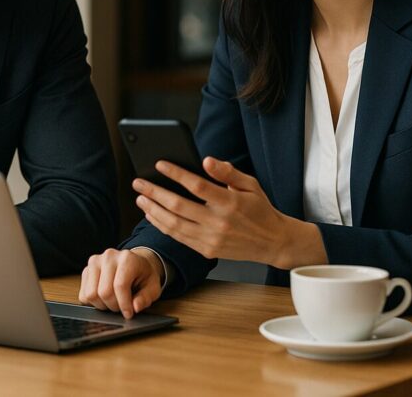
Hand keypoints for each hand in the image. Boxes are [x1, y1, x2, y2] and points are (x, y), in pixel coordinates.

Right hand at [78, 248, 163, 318]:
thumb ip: (146, 298)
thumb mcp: (153, 287)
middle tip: (122, 308)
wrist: (134, 263)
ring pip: (91, 294)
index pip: (120, 285)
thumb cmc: (143, 276)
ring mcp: (95, 262)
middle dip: (114, 306)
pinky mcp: (86, 270)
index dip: (124, 304)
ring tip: (113, 302)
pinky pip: (83, 295)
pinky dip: (93, 302)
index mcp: (127, 258)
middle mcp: (109, 257)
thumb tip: (135, 307)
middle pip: (104, 292)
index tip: (128, 314)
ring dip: (102, 305)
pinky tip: (104, 299)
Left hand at [133, 157, 326, 269]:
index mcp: (230, 203)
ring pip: (174, 224)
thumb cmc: (260, 209)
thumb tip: (206, 160)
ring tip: (140, 199)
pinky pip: (179, 237)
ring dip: (153, 211)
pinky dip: (163, 226)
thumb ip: (227, 172)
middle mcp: (219, 222)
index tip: (159, 164)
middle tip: (138, 183)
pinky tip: (153, 215)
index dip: (176, 174)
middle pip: (178, 206)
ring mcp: (211, 239)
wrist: (273, 242)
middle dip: (154, 193)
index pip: (196, 186)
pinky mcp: (207, 250)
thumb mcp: (250, 185)